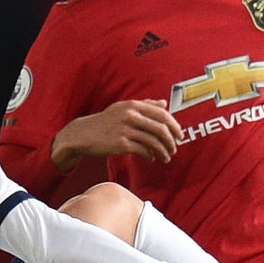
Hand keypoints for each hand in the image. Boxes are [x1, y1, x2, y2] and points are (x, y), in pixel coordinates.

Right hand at [50, 99, 182, 169]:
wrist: (84, 134)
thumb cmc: (106, 121)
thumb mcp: (123, 108)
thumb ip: (145, 104)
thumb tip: (164, 103)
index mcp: (133, 105)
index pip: (162, 114)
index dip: (174, 126)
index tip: (179, 135)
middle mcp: (130, 115)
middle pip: (160, 128)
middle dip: (171, 141)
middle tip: (174, 149)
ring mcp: (125, 129)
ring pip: (153, 141)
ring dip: (163, 151)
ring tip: (166, 157)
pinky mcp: (120, 144)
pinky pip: (142, 151)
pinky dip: (150, 156)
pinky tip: (151, 159)